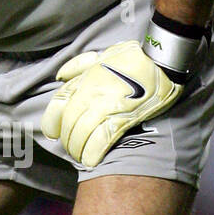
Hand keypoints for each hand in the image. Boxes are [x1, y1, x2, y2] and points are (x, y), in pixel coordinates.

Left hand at [40, 40, 183, 167]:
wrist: (161, 60)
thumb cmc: (133, 57)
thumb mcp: (103, 55)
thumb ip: (79, 65)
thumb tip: (61, 75)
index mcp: (84, 80)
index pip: (58, 103)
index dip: (52, 121)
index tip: (53, 133)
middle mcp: (90, 94)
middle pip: (69, 123)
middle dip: (68, 140)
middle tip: (72, 148)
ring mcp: (106, 106)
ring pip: (82, 133)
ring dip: (78, 149)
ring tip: (81, 156)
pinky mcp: (123, 116)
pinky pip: (101, 138)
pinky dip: (93, 151)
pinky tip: (91, 160)